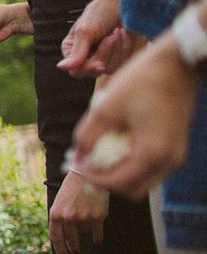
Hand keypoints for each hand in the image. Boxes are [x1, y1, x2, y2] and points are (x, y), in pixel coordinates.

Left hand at [48, 169, 108, 253]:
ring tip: (86, 222)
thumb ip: (59, 218)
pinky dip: (97, 238)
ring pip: (84, 232)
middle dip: (73, 246)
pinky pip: (97, 233)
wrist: (87, 174)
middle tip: (76, 251)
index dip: (59, 248)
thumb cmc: (71, 188)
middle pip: (70, 239)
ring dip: (85, 230)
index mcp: (55, 213)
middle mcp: (68, 217)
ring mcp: (83, 217)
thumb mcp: (59, 202)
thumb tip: (63, 238)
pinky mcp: (97, 216)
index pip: (55, 237)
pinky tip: (97, 241)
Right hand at [58, 0, 125, 77]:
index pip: (76, 71)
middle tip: (110, 37)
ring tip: (117, 32)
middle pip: (93, 71)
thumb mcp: (86, 31)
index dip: (88, 68)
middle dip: (104, 54)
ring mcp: (102, 57)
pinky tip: (124, 34)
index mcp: (71, 49)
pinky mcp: (118, 56)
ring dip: (116, 49)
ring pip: (109, 69)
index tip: (100, 63)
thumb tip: (60, 67)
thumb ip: (76, 52)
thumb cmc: (101, 12)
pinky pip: (122, 63)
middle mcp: (85, 56)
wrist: (124, 3)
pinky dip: (125, 48)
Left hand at [72, 34, 196, 196]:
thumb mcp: (106, 107)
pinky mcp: (176, 147)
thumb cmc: (142, 81)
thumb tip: (77, 156)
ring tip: (101, 153)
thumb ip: (88, 136)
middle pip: (133, 189)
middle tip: (89, 163)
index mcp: (152, 153)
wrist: (177, 64)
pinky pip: (152, 168)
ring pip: (143, 180)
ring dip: (120, 173)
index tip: (78, 163)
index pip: (119, 183)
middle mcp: (169, 161)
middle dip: (107, 181)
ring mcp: (176, 156)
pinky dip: (133, 164)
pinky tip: (118, 145)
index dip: (94, 178)